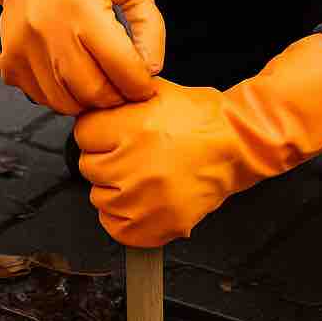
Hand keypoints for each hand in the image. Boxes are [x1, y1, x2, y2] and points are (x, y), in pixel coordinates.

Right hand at [0, 0, 163, 114]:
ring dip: (90, 100)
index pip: (122, 66)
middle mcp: (51, 30)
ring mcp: (27, 51)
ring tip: (95, 79)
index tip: (144, 84)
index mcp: (83, 8)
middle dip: (117, 97)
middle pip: (96, 92)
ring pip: (71, 103)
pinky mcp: (11, 65)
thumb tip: (150, 68)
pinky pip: (46, 101)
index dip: (140, 84)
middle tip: (121, 85)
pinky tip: (70, 77)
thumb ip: (151, 27)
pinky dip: (65, 98)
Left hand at [76, 35, 321, 246]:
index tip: (116, 136)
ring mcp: (144, 199)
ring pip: (101, 199)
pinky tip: (143, 202)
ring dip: (117, 190)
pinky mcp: (157, 224)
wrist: (238, 144)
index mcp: (130, 128)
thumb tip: (91, 108)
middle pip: (89, 167)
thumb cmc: (201, 119)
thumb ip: (118, 102)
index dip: (100, 134)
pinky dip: (126, 219)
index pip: (84, 135)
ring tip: (144, 178)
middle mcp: (133, 164)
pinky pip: (118, 228)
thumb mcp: (155, 93)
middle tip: (135, 157)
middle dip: (108, 161)